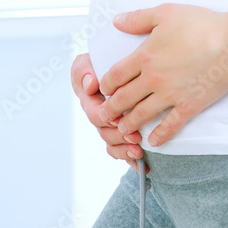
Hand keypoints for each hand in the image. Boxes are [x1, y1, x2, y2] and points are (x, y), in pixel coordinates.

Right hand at [70, 52, 146, 173]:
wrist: (115, 61)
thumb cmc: (100, 61)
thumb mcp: (86, 62)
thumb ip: (84, 71)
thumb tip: (91, 85)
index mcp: (90, 100)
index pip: (96, 114)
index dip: (107, 119)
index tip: (120, 120)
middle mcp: (98, 114)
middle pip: (106, 133)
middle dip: (120, 137)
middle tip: (136, 138)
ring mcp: (109, 124)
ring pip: (113, 144)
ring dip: (125, 150)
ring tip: (139, 151)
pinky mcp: (121, 130)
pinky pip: (122, 149)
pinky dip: (131, 159)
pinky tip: (143, 166)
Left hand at [97, 5, 227, 147]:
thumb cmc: (201, 25)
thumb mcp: (166, 12)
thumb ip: (138, 18)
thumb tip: (116, 21)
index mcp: (145, 56)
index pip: (116, 75)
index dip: (106, 84)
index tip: (104, 89)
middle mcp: (153, 79)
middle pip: (124, 99)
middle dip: (110, 108)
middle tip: (103, 115)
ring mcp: (170, 95)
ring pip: (141, 115)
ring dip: (128, 124)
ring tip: (121, 129)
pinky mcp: (188, 105)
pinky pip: (170, 125)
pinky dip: (160, 135)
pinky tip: (153, 141)